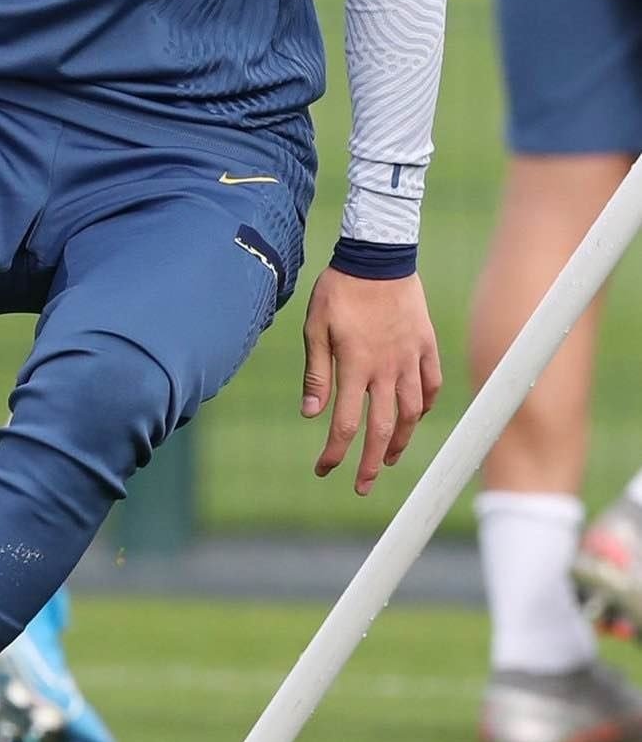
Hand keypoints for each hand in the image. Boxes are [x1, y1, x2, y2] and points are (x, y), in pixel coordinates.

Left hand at [300, 268, 441, 494]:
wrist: (378, 256)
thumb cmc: (339, 290)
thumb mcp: (315, 328)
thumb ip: (316, 374)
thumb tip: (311, 414)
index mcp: (355, 366)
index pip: (345, 423)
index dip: (335, 452)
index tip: (324, 470)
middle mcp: (386, 369)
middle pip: (383, 430)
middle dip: (372, 463)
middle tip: (362, 486)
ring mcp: (410, 358)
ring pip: (411, 413)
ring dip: (401, 441)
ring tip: (390, 459)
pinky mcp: (425, 346)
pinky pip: (431, 385)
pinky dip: (424, 406)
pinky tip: (415, 417)